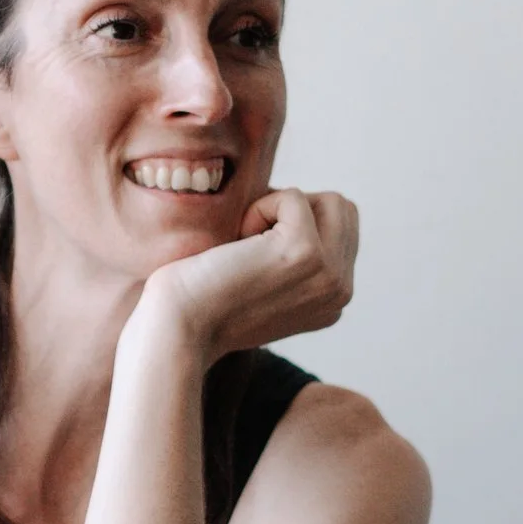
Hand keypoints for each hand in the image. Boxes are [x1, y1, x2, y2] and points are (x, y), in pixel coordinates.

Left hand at [136, 186, 358, 363]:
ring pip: (329, 201)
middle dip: (295, 211)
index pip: (341, 231)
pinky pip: (294, 196)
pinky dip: (257, 208)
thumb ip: (295, 260)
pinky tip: (236, 246)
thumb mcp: (266, 284)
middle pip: (343, 211)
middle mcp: (341, 292)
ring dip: (280, 208)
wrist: (180, 327)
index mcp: (334, 300)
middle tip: (252, 244)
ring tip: (248, 244)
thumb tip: (303, 204)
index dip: (294, 225)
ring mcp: (330, 274)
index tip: (255, 257)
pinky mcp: (308, 253)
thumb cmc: (205, 301)